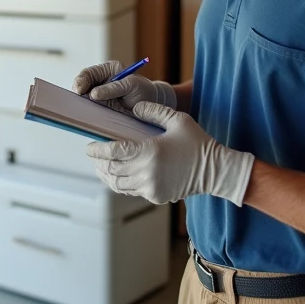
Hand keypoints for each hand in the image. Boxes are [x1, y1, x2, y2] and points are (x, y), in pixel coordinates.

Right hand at [70, 60, 176, 112]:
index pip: (88, 73)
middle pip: (81, 86)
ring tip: (79, 109)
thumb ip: (114, 87)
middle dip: (78, 92)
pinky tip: (86, 117)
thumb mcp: (132, 85)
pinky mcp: (100, 110)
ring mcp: (98, 97)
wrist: (151, 106)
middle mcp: (100, 83)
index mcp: (108, 70)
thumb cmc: (143, 91)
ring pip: (83, 100)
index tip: (80, 90)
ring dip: (81, 104)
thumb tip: (93, 94)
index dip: (81, 81)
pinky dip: (86, 114)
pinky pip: (89, 111)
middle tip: (77, 99)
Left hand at [86, 102, 254, 205]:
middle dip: (99, 163)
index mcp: (150, 151)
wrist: (215, 170)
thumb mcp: (177, 120)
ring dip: (106, 176)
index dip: (97, 150)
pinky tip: (118, 176)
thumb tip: (134, 107)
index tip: (88, 147)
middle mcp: (147, 171)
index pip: (113, 151)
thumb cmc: (198, 142)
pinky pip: (130, 190)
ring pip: (117, 184)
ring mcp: (150, 187)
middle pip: (112, 169)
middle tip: (94, 156)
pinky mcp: (155, 196)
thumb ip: (153, 111)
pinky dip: (120, 184)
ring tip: (101, 167)